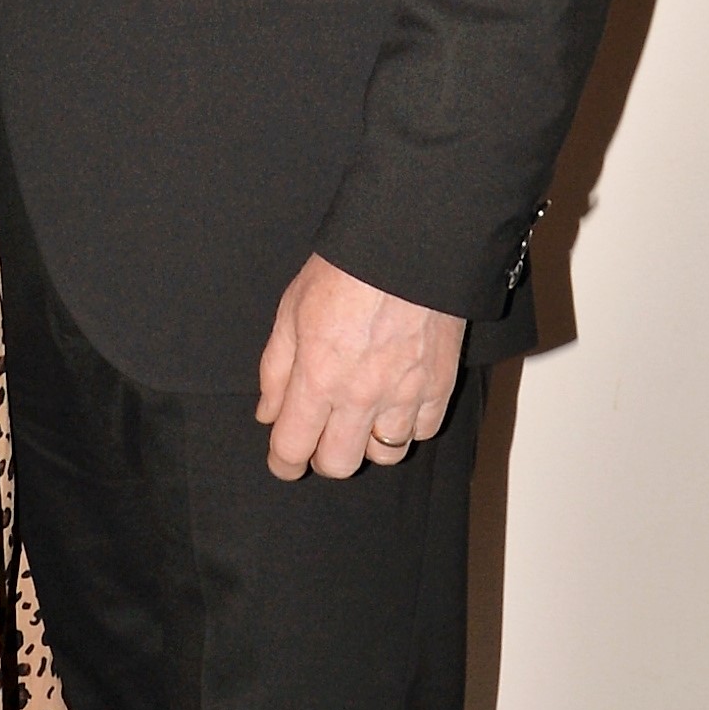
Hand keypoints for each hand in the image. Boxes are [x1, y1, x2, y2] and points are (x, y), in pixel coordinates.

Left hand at [256, 254, 463, 482]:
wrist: (408, 245)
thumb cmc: (345, 270)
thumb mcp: (291, 310)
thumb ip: (275, 370)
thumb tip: (268, 414)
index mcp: (317, 377)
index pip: (293, 448)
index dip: (283, 462)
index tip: (284, 461)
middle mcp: (361, 396)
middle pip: (339, 464)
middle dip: (322, 457)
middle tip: (320, 436)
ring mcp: (405, 394)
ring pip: (385, 455)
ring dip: (367, 442)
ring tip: (361, 417)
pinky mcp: (440, 386)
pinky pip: (423, 432)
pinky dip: (407, 426)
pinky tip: (396, 403)